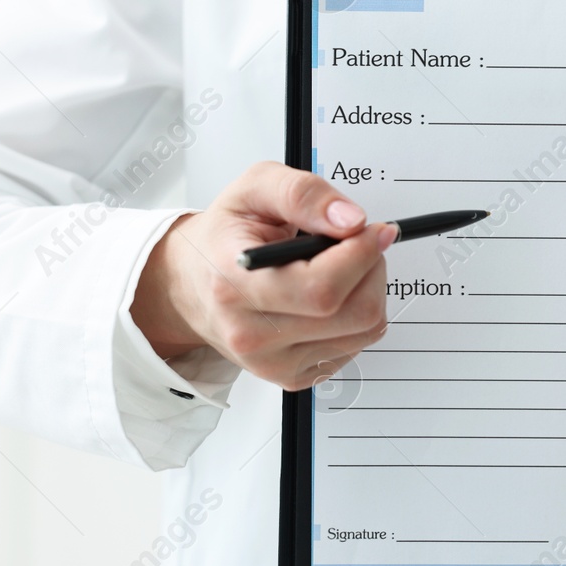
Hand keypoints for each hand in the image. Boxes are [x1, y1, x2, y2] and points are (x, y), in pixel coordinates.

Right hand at [130, 162, 395, 389]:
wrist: (192, 284)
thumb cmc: (225, 236)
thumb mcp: (254, 189)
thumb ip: (303, 194)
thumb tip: (351, 220)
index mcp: (236, 285)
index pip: (322, 289)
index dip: (362, 255)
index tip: (373, 230)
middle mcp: (251, 335)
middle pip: (355, 314)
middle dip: (372, 269)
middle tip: (358, 244)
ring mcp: (272, 363)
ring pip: (364, 331)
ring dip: (369, 291)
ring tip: (340, 267)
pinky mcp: (292, 376)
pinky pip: (356, 346)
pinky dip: (357, 315)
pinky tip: (328, 295)